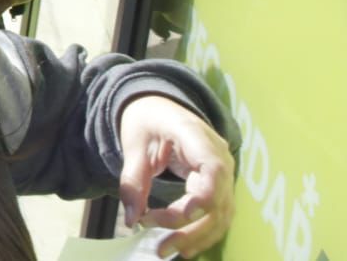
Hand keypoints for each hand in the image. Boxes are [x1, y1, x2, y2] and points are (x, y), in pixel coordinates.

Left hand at [118, 95, 234, 256]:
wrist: (158, 107)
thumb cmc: (146, 120)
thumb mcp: (133, 144)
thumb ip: (132, 180)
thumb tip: (131, 219)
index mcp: (196, 135)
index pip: (213, 170)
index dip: (202, 199)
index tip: (176, 218)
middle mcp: (218, 155)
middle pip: (217, 200)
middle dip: (190, 228)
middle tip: (160, 247)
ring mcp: (222, 173)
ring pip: (221, 214)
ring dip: (197, 237)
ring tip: (167, 251)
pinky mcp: (218, 187)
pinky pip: (217, 214)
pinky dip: (202, 233)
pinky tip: (184, 247)